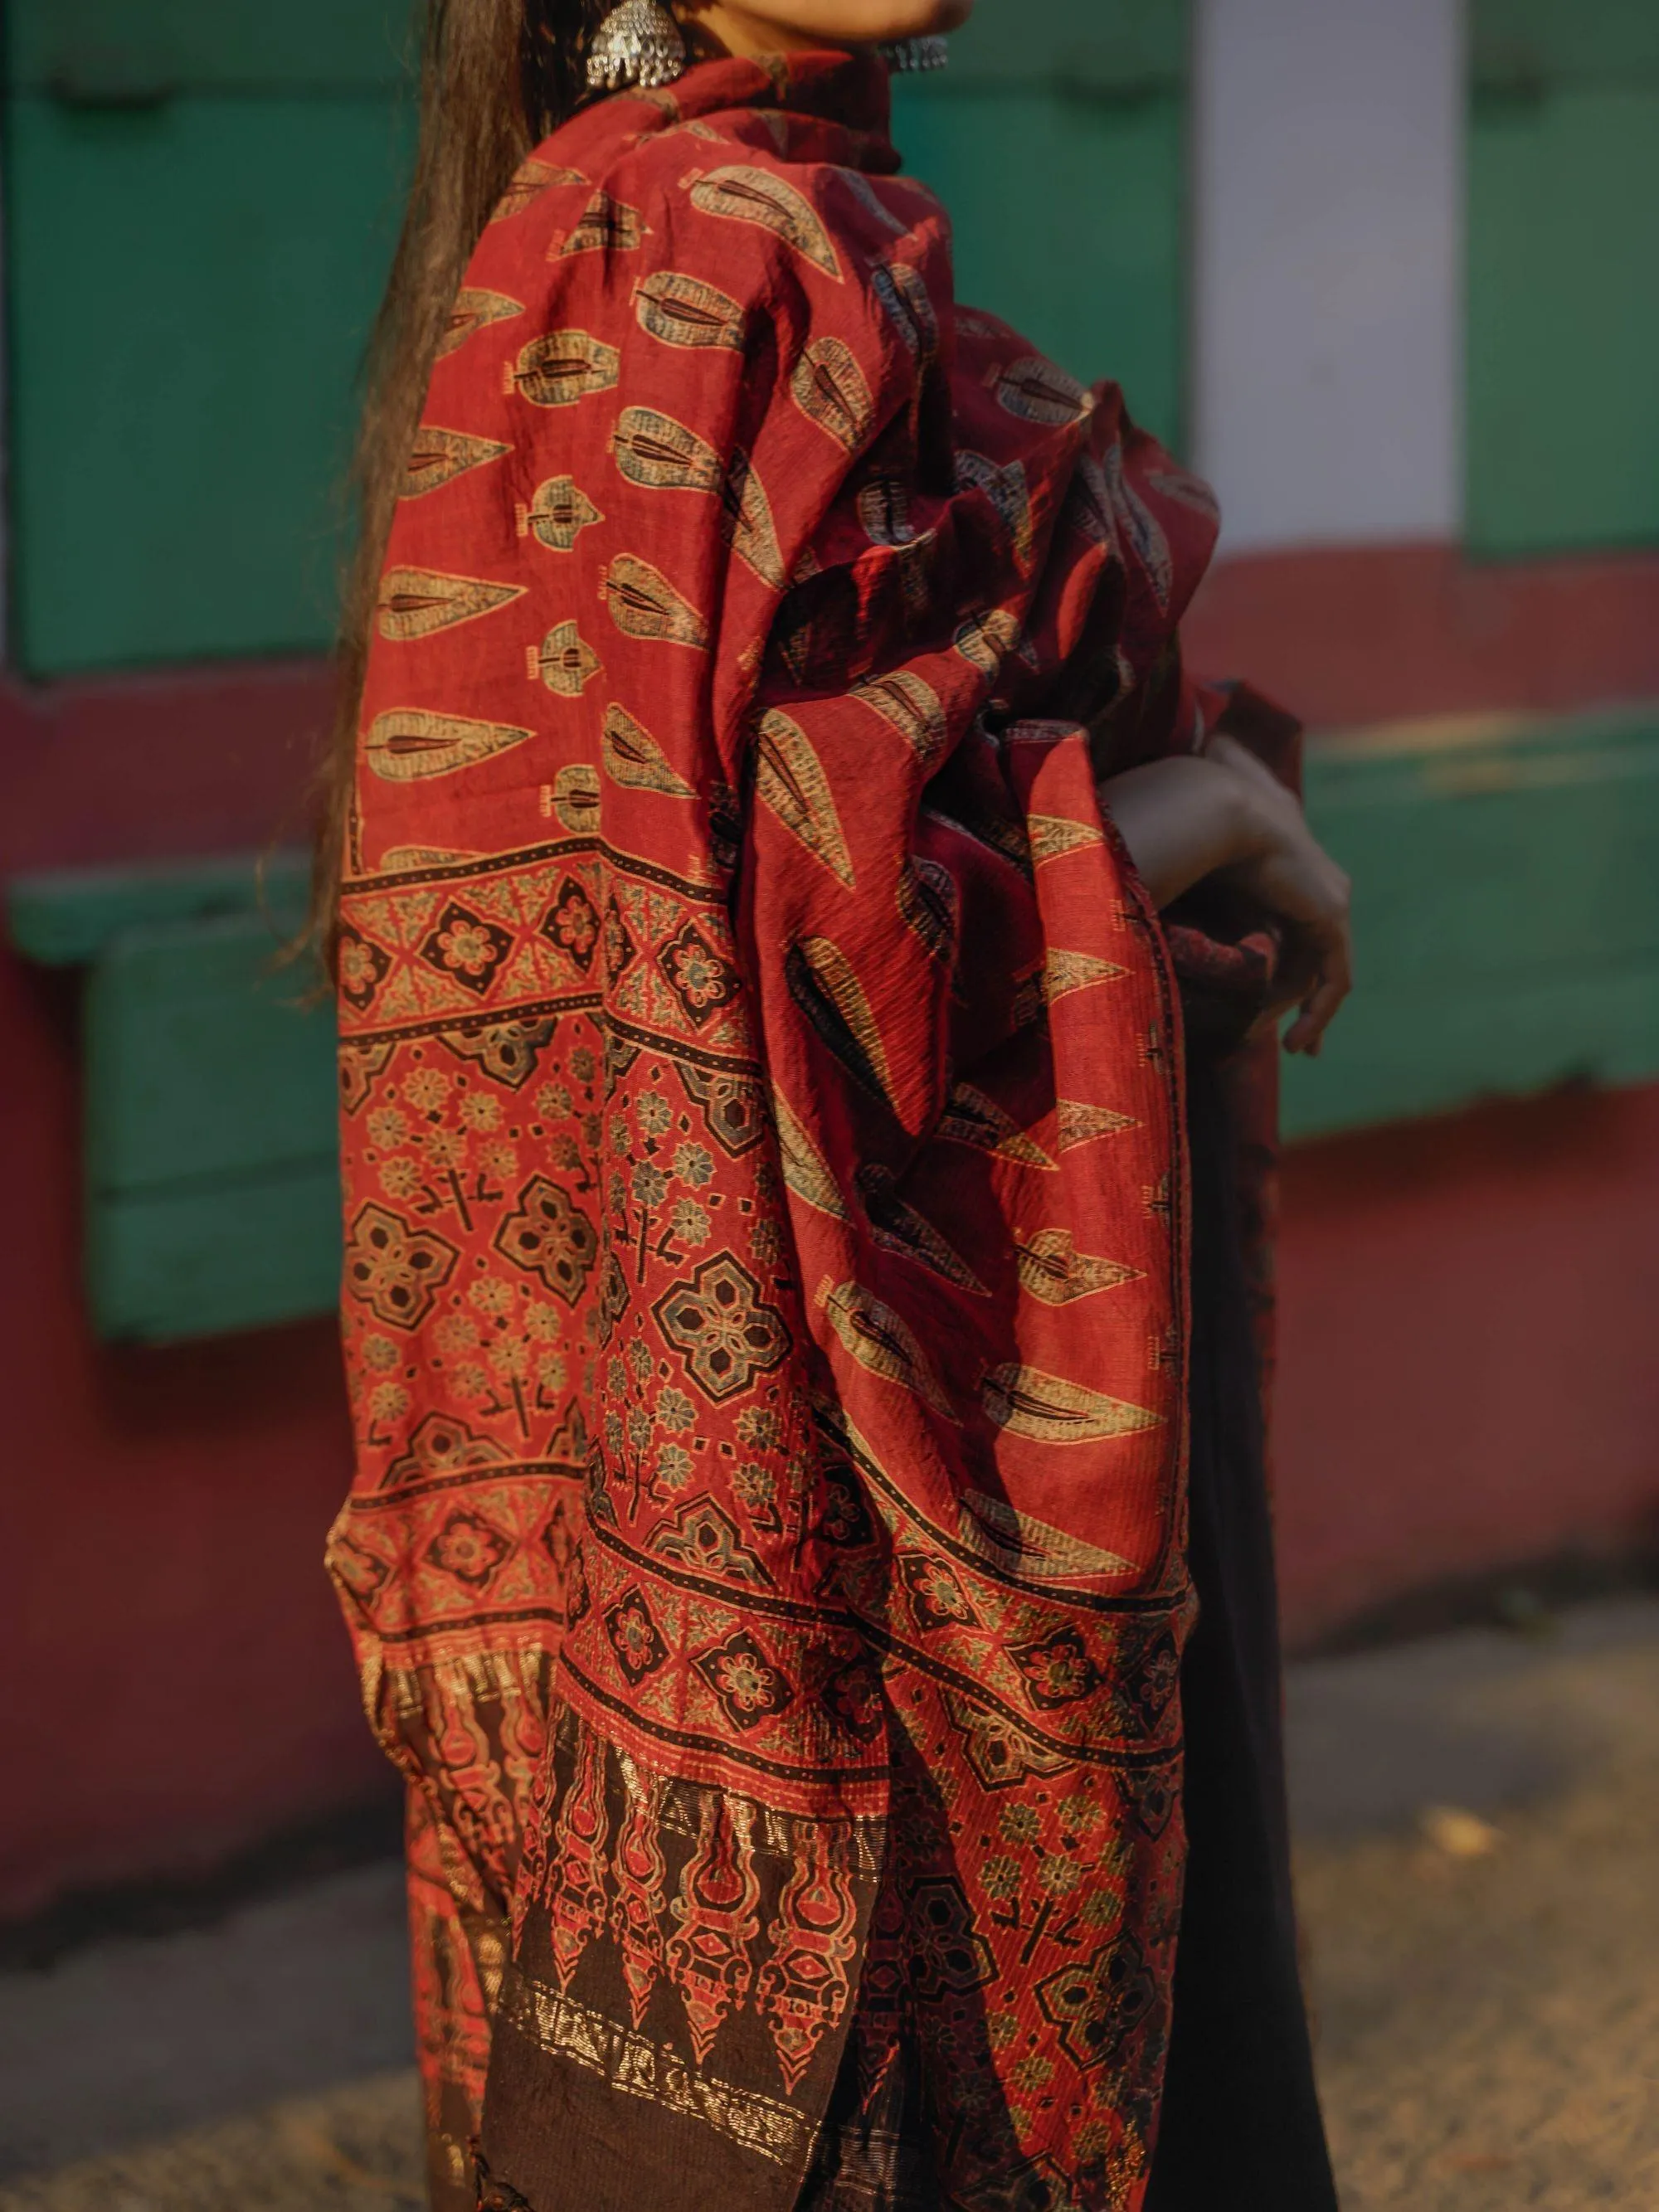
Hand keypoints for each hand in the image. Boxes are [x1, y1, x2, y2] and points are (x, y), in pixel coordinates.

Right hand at [1204, 734, 1351, 1055]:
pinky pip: (1334, 978)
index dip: (1289, 971)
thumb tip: (1155, 915)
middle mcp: (1320, 887)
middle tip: (1297, 1043)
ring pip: (1325, 972)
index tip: (1271, 1007)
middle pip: (1317, 956)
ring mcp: (1330, 901)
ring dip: (1311, 1014)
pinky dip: (1319, 1011)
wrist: (1218, 811)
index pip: (1300, 932)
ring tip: (1292, 1049)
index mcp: (1293, 873)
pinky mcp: (1331, 916)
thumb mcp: (1199, 877)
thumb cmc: (1196, 835)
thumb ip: (1197, 897)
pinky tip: (1295, 1042)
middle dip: (1311, 1001)